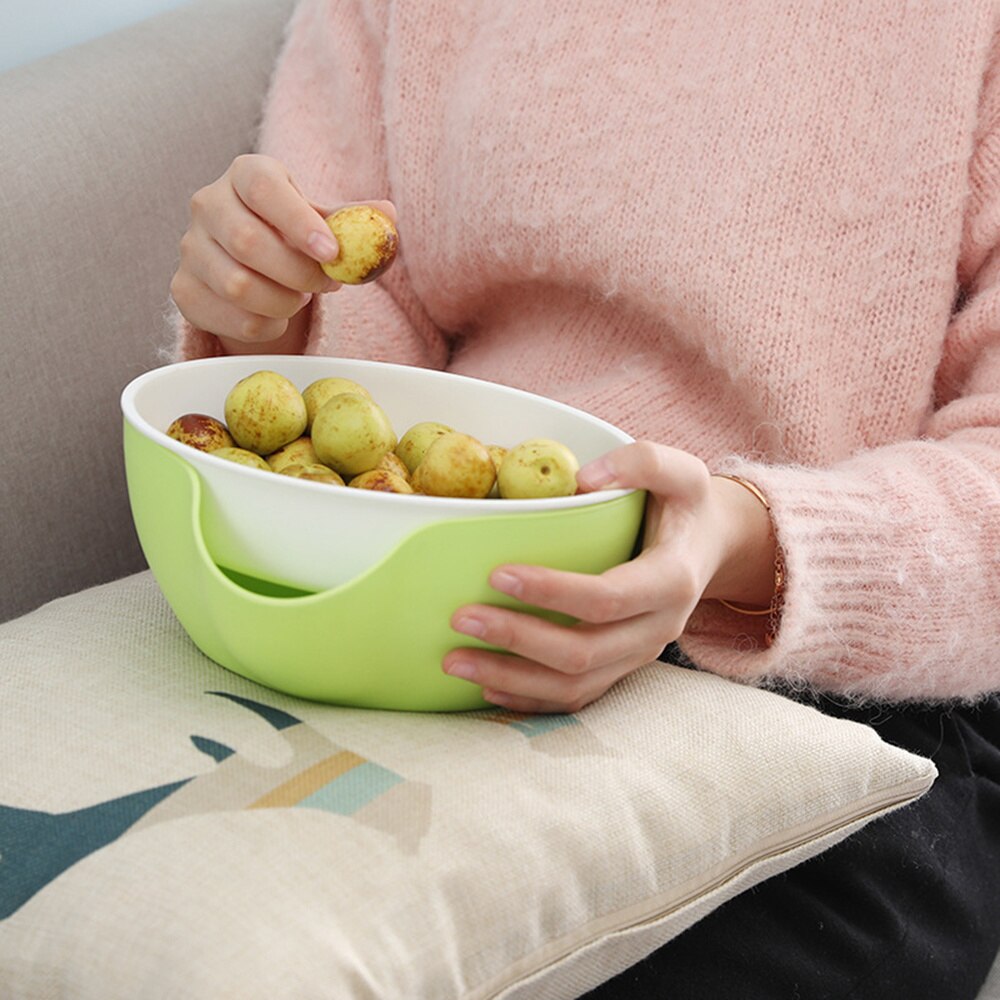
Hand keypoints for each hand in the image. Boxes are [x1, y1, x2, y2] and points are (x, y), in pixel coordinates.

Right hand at [170, 153, 394, 351]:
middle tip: (327, 284)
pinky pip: (233, 320)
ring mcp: (190, 248)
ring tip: (299, 297)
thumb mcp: (323, 221)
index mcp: (246, 174)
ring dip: (284, 301)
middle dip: (299, 273)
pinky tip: (278, 315)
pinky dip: (268, 326)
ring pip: (239, 287)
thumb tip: (387, 215)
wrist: (255, 265)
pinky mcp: (184, 290)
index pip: (264, 189)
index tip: (331, 251)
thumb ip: (354, 220)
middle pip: (249, 243)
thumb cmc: (293, 235)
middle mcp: (207, 204)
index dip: (299, 222)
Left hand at [442, 442, 775, 712]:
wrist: (709, 548)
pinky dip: (529, 699)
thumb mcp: (680, 470)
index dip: (552, 592)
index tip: (498, 574)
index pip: (607, 598)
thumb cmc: (684, 505)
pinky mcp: (621, 669)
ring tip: (454, 661)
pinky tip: (485, 686)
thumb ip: (642, 462)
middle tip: (460, 617)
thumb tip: (583, 480)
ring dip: (511, 678)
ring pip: (575, 686)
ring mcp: (638, 656)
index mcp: (671, 581)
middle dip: (517, 640)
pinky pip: (577, 699)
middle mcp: (658, 629)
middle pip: (583, 652)